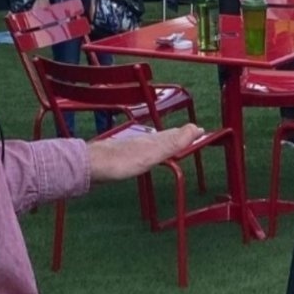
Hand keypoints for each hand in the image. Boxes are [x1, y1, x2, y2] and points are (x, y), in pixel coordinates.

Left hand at [86, 121, 204, 184]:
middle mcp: (144, 141)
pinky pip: (144, 150)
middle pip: (166, 137)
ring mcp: (132, 148)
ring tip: (174, 141)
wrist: (90, 166)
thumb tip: (195, 127)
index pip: (176, 135)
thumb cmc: (122, 162)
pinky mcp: (122, 156)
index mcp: (153, 141)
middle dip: (180, 135)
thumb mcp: (152, 154)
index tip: (202, 130)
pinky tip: (147, 153)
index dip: (190, 133)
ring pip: (154, 142)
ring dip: (167, 142)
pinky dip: (152, 150)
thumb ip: (173, 143)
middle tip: (192, 134)